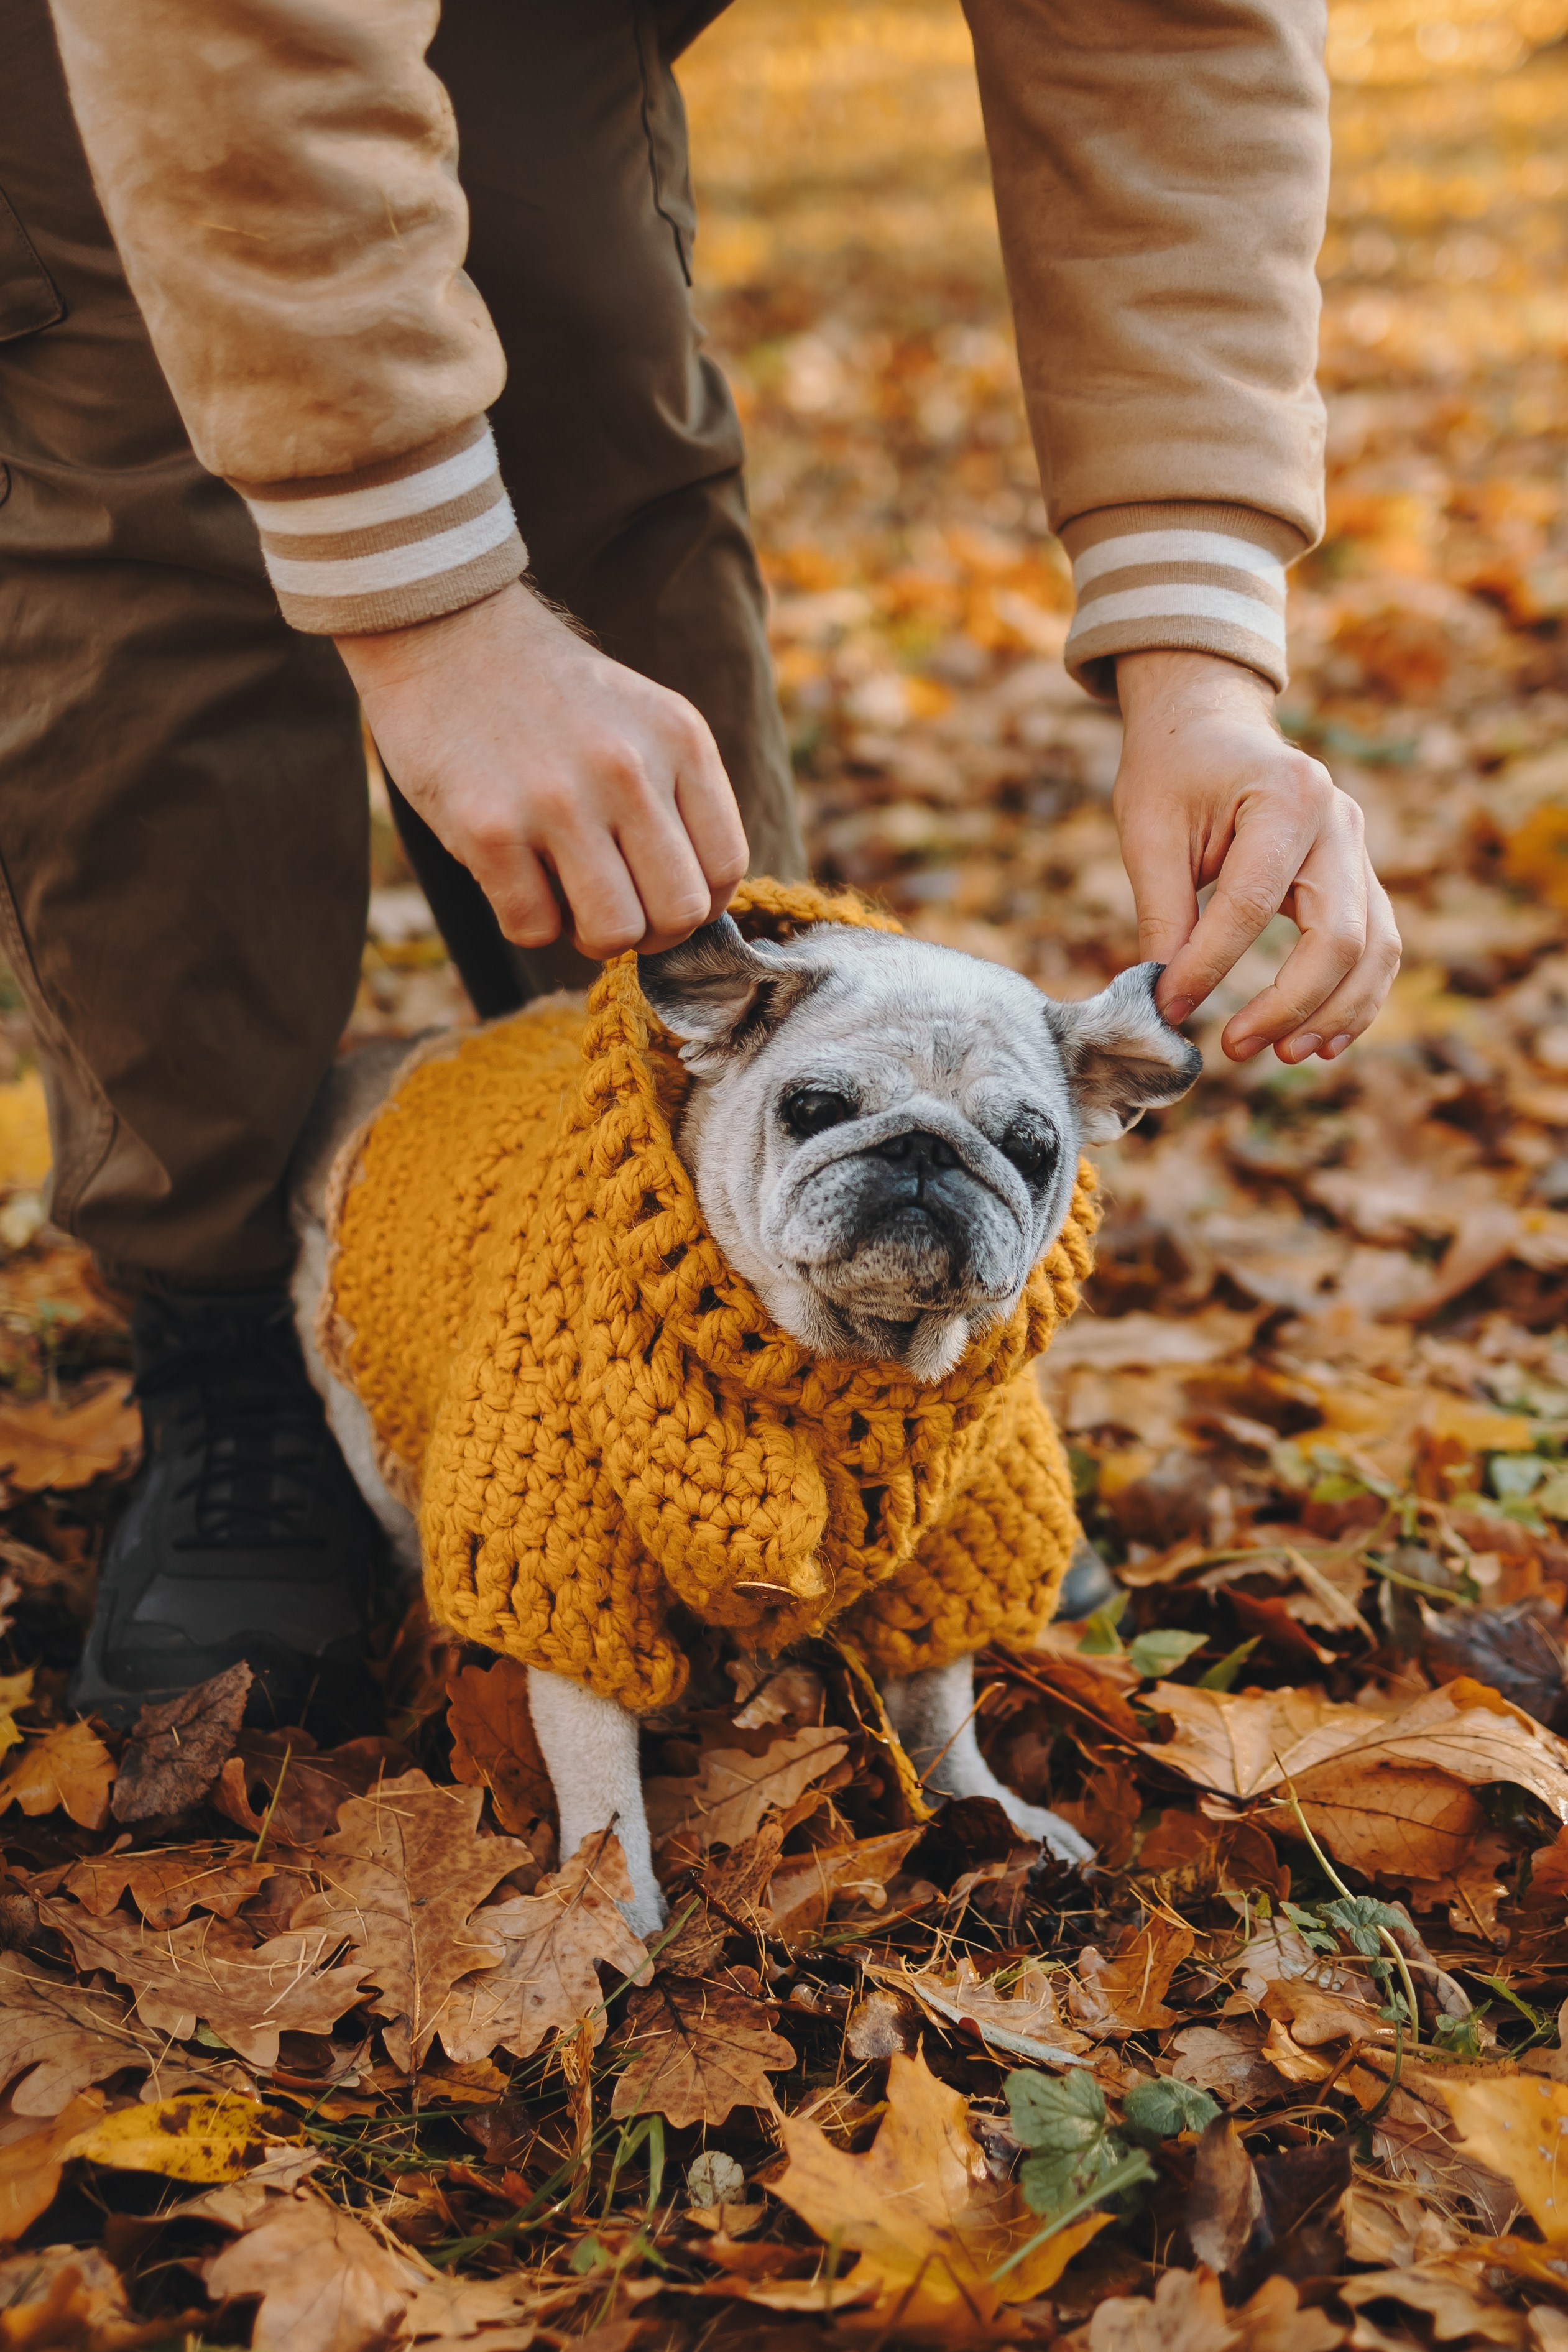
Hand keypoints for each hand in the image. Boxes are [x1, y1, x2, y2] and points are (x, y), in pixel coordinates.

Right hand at [336, 581, 747, 958]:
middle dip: (648, 933)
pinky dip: (527, 922)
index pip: (725, 868)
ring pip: (614, 932)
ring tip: (565, 900)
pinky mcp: (488, 828)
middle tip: (612, 909)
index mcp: (679, 739)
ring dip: (590, 937)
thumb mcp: (640, 720)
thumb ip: (676, 797)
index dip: (696, 904)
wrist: (443, 630)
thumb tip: (694, 907)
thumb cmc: (548, 695)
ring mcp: (557, 800)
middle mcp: (627, 769)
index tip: (657, 894)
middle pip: (679, 913)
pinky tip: (515, 877)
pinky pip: (533, 928)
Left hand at [1112, 649, 1400, 1063]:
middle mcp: (1339, 821)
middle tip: (1234, 1047)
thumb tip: (1168, 1000)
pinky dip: (1356, 998)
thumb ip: (1162, 913)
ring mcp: (1359, 848)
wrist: (1210, 725)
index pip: (1252, 902)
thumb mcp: (1149, 831)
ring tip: (1284, 1056)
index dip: (1210, 964)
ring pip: (1373, 949)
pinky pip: (1377, 946)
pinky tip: (1323, 1040)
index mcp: (1287, 795)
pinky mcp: (1360, 876)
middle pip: (1337, 936)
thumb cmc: (1172, 771)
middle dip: (1288, 1003)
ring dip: (1334, 1013)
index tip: (1168, 1007)